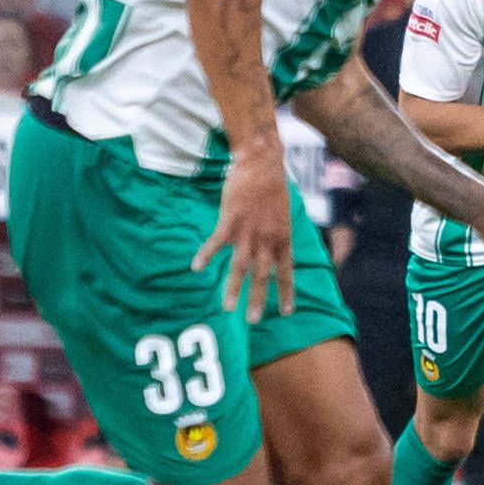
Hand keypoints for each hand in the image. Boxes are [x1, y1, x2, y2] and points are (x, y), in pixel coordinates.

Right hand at [194, 151, 295, 317]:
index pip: (287, 272)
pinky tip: (196, 267)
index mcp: (282, 238)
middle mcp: (267, 239)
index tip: (286, 312)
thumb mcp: (284, 216)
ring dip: (234, 288)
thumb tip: (277, 252)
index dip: (286, 292)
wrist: (262, 163)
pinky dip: (206, 255)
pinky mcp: (230, 220)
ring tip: (228, 308)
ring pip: (240, 266)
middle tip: (253, 321)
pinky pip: (216, 242)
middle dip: (258, 299)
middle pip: (262, 275)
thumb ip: (278, 236)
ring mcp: (248, 231)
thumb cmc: (273, 187)